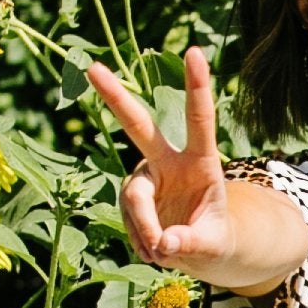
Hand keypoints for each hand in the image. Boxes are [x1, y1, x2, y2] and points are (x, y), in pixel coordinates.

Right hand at [83, 44, 248, 267]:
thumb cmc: (216, 241)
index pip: (199, 120)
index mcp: (200, 162)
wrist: (200, 253)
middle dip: (115, 97)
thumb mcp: (215, 246)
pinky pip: (128, 221)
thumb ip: (193, 243)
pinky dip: (140, 242)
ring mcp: (145, 179)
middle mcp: (168, 161)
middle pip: (138, 127)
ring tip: (164, 255)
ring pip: (133, 199)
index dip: (196, 87)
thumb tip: (164, 242)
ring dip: (145, 230)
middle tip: (92, 67)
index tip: (195, 52)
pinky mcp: (131, 199)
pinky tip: (155, 253)